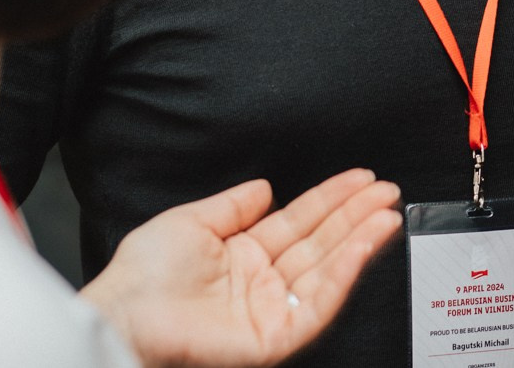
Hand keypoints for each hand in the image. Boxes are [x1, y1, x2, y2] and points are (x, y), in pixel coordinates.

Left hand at [80, 169, 402, 367]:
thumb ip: (233, 204)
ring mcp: (270, 310)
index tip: (361, 178)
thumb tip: (266, 187)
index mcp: (243, 256)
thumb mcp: (191, 221)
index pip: (299, 222)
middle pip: (321, 243)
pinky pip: (318, 303)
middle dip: (356, 215)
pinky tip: (363, 245)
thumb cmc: (143, 276)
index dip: (331, 199)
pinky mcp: (275, 336)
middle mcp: (262, 283)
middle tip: (387, 190)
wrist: (126, 314)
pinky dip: (344, 273)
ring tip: (387, 211)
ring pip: (327, 270)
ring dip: (360, 240)